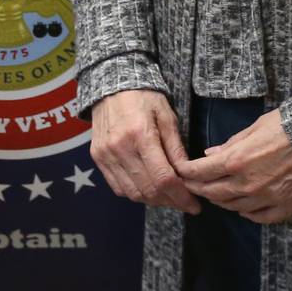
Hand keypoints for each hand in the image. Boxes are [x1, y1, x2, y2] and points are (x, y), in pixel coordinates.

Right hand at [90, 90, 200, 213]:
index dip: (181, 197)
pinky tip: (147, 187)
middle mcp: (119, 148)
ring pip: (132, 193)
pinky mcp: (97, 157)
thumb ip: (176, 147)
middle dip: (170, 201)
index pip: (163, 178)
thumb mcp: (167, 116)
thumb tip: (187, 176)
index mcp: (140, 135)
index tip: (194, 205)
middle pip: (148, 190)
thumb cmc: (144, 97)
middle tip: (183, 201)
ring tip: (167, 196)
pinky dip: (135, 193)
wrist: (110, 84)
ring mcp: (105, 154)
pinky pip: (117, 187)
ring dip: (153, 200)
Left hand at [174, 108, 291, 224]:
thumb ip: (230, 144)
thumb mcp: (254, 128)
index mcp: (235, 161)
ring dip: (221, 200)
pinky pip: (258, 217)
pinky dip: (247, 213)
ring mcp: (265, 199)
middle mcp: (246, 184)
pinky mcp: (284, 208)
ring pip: (233, 207)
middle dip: (198, 189)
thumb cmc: (288, 127)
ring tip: (216, 194)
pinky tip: (243, 208)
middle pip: (213, 193)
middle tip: (192, 186)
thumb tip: (211, 154)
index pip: (200, 173)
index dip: (187, 173)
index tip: (181, 172)